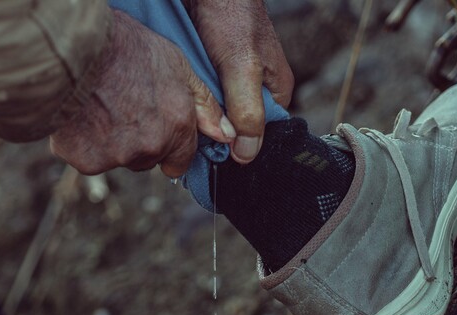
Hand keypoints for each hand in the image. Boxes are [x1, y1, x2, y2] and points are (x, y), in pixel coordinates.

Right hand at [50, 10, 235, 177]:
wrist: (75, 48)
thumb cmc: (127, 49)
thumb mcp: (178, 66)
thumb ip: (205, 106)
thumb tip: (227, 136)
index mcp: (178, 128)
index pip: (179, 163)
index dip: (166, 146)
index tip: (152, 128)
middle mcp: (153, 147)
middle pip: (147, 160)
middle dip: (138, 143)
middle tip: (122, 108)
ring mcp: (119, 156)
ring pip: (118, 159)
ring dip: (111, 143)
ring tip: (100, 107)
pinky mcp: (87, 160)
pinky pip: (87, 158)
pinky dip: (82, 143)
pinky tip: (80, 115)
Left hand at [187, 0, 293, 162]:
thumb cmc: (231, 15)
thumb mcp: (243, 69)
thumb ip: (248, 112)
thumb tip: (246, 156)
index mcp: (276, 92)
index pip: (260, 134)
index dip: (238, 146)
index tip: (213, 154)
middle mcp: (257, 88)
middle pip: (237, 124)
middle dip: (216, 131)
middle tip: (191, 138)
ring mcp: (234, 78)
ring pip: (219, 110)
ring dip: (202, 116)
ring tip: (183, 119)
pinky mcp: (214, 68)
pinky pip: (205, 93)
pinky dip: (194, 98)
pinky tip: (180, 100)